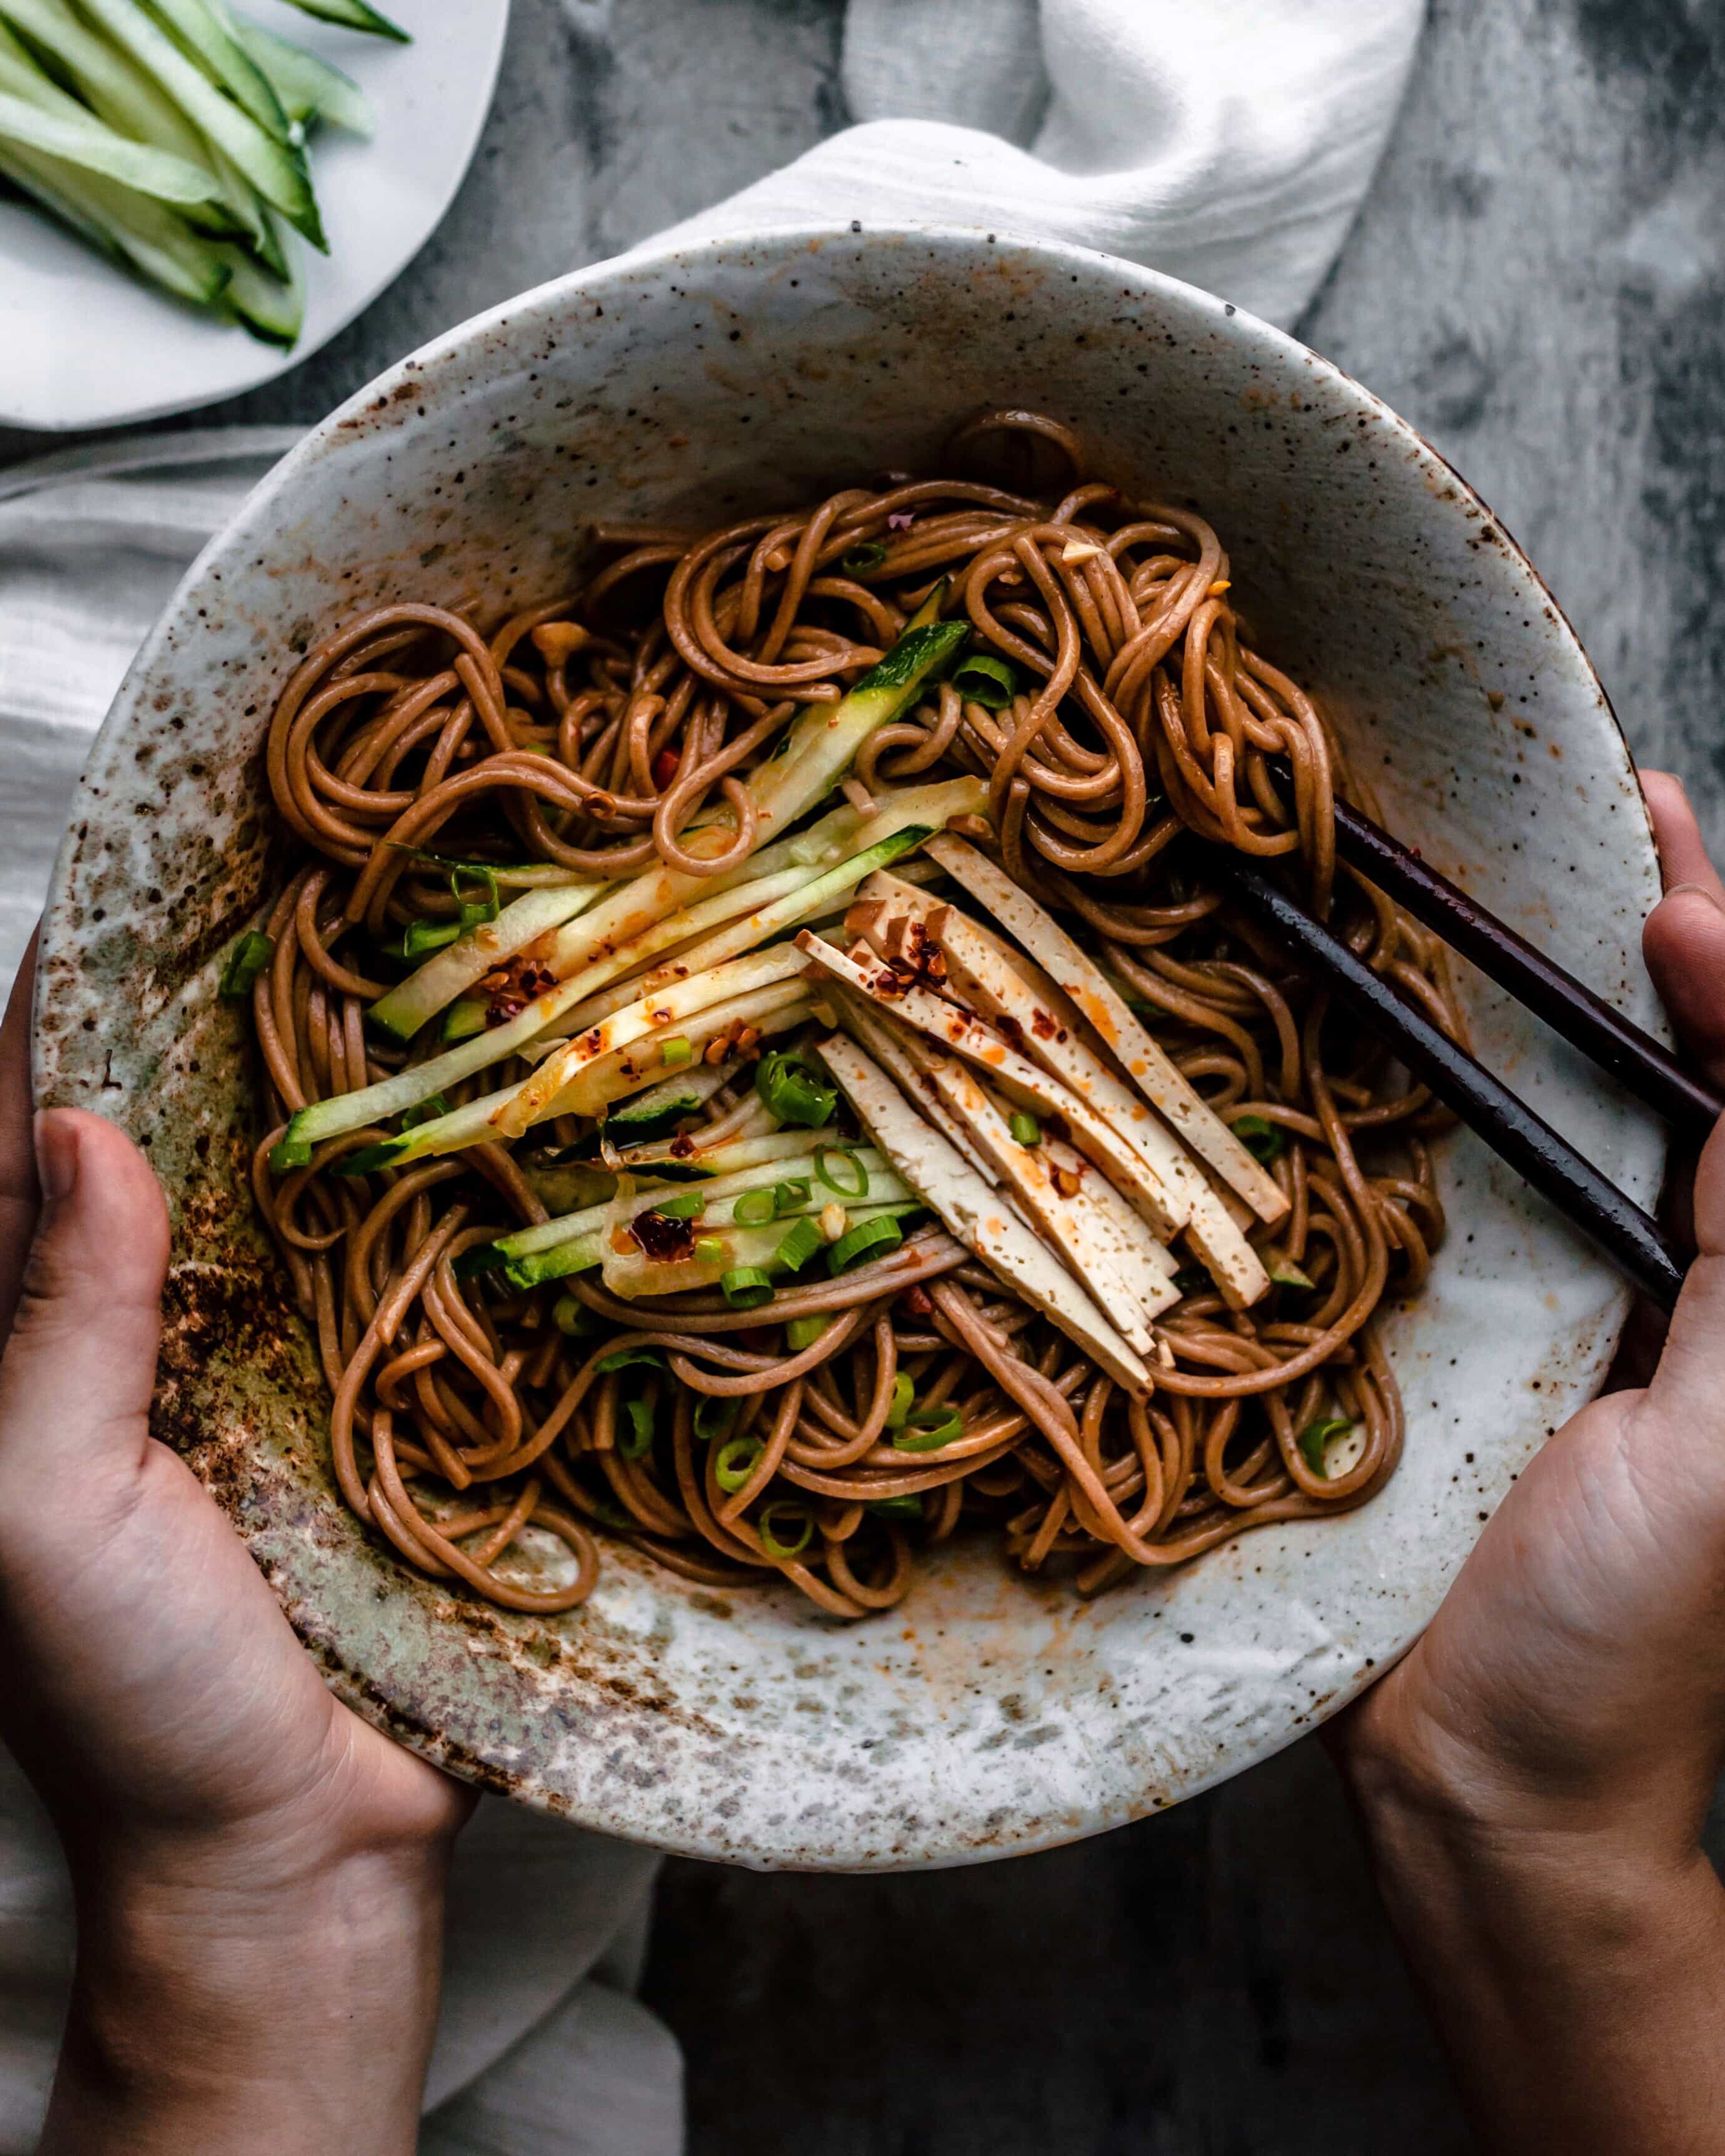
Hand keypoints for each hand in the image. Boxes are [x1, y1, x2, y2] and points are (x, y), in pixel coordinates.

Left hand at [0, 935, 471, 2154]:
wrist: (292, 1857)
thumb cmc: (134, 1706)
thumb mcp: (42, 1516)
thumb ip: (57, 1328)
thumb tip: (80, 1126)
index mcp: (17, 1357)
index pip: (8, 1138)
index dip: (57, 1014)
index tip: (138, 889)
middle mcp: (122, 1343)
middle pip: (147, 1147)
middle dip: (200, 1033)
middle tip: (295, 902)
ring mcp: (241, 1376)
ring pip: (269, 1202)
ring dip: (316, 1106)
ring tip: (391, 980)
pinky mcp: (346, 1418)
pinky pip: (369, 1288)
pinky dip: (402, 1208)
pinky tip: (464, 1133)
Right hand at [1332, 773, 1724, 2154]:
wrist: (1483, 1791)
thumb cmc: (1631, 1637)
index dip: (1720, 964)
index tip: (1654, 858)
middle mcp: (1639, 1282)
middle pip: (1640, 1080)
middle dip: (1619, 945)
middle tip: (1578, 816)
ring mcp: (1523, 1315)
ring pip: (1523, 1123)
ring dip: (1501, 1003)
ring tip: (1457, 884)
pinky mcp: (1417, 1356)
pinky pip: (1417, 1205)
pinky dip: (1396, 1111)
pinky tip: (1353, 1037)